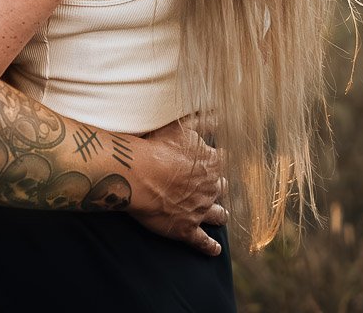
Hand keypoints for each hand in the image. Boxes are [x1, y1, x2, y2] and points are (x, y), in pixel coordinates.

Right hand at [127, 118, 228, 255]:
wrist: (138, 175)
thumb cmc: (156, 147)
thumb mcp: (181, 127)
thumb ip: (202, 120)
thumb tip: (219, 112)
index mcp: (212, 162)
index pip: (224, 160)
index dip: (219, 159)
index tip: (218, 158)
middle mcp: (211, 187)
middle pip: (222, 187)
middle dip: (218, 186)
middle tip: (213, 186)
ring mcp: (200, 210)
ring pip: (218, 214)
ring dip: (219, 214)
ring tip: (220, 215)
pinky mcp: (187, 229)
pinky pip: (203, 242)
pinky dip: (209, 247)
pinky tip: (214, 250)